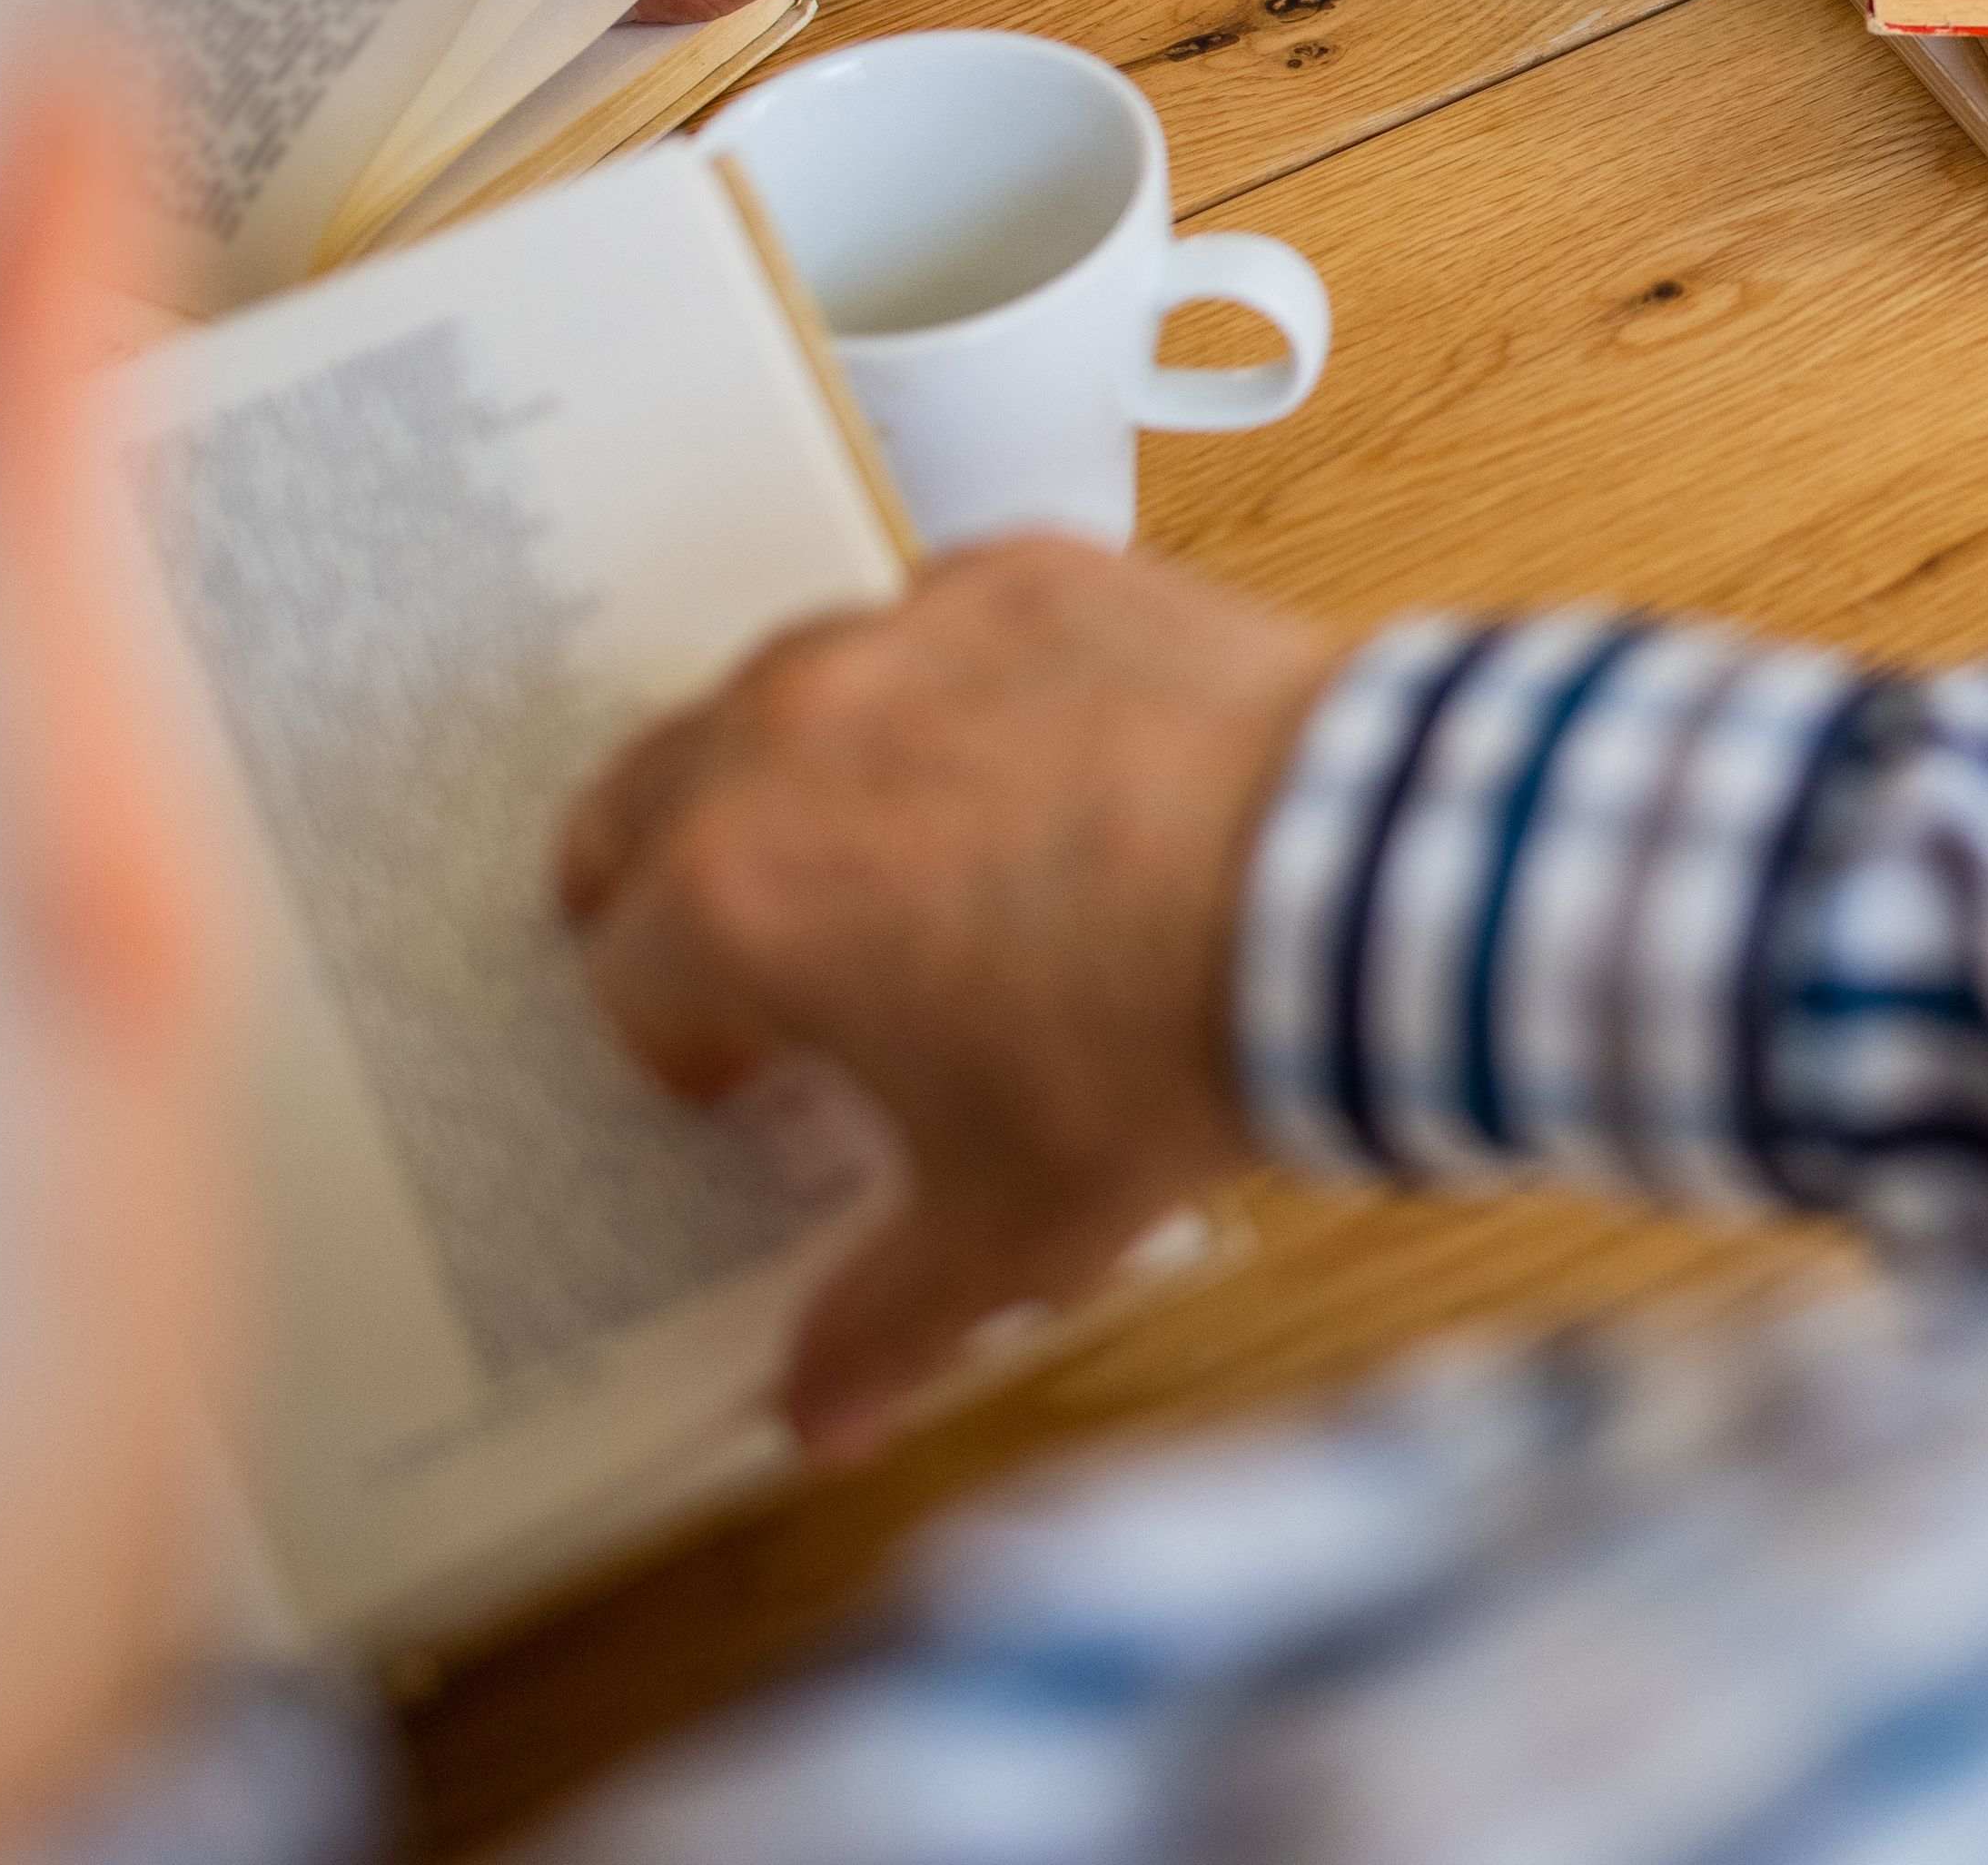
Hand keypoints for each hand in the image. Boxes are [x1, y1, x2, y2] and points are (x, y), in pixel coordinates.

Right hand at [557, 535, 1337, 1454]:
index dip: (690, 1041)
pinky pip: (938, 617)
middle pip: (644, 806)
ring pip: (778, 692)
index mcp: (734, 901)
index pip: (630, 978)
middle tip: (747, 945)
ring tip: (886, 847)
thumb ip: (885, 1323)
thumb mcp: (1015, 1225)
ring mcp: (909, 636)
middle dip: (674, 885)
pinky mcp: (1032, 572)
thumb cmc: (1172, 1042)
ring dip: (799, 770)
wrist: (1357, 884)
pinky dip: (959, 682)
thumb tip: (820, 1414)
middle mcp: (788, 740)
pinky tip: (1036, 754)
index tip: (754, 1072)